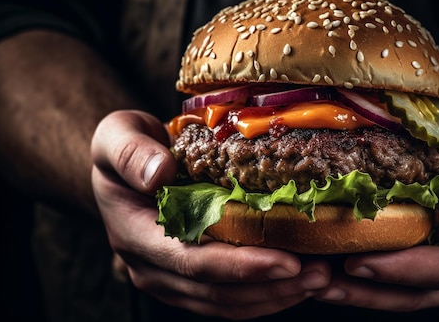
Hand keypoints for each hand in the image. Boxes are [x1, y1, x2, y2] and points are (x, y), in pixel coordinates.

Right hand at [91, 110, 329, 318]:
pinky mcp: (189, 280)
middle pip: (216, 291)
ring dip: (276, 296)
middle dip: (272, 286)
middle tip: (321, 273)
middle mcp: (152, 267)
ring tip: (320, 278)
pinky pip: (229, 299)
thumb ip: (130, 152)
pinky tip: (298, 282)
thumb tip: (159, 174)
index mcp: (135, 235)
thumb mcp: (117, 135)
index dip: (241, 266)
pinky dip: (266, 294)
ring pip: (227, 303)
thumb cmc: (124, 147)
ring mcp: (170, 279)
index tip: (288, 261)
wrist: (123, 167)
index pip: (191, 261)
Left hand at [314, 108, 438, 310]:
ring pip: (405, 292)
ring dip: (360, 292)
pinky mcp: (434, 255)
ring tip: (315, 284)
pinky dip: (365, 275)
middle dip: (370, 290)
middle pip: (421, 291)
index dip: (405, 268)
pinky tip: (330, 265)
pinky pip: (398, 274)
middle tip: (322, 283)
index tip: (360, 261)